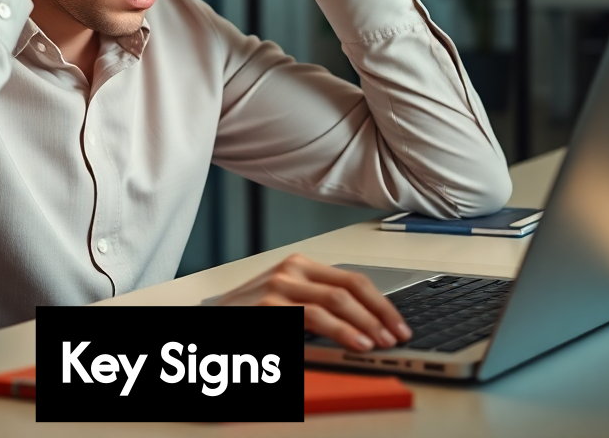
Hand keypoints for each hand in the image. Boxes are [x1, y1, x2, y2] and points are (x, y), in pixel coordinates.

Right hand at [211, 254, 411, 351]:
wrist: (210, 319)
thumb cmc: (249, 315)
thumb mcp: (287, 301)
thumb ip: (319, 303)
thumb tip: (365, 323)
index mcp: (299, 265)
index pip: (353, 278)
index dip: (381, 302)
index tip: (398, 322)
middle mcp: (291, 269)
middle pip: (351, 287)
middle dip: (381, 313)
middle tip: (398, 335)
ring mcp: (279, 285)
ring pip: (337, 301)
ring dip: (366, 324)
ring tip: (381, 343)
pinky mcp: (269, 305)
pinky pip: (316, 318)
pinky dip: (342, 332)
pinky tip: (357, 343)